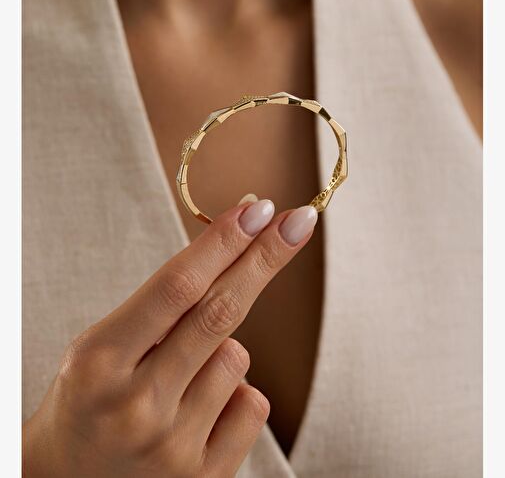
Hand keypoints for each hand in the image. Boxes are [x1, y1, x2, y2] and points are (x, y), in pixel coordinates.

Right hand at [23, 198, 317, 476]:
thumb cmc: (88, 399)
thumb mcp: (101, 345)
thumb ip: (162, 307)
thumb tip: (239, 244)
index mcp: (101, 361)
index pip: (177, 286)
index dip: (223, 241)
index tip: (258, 207)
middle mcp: (138, 405)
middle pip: (220, 312)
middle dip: (265, 258)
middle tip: (298, 220)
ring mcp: (172, 448)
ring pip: (237, 358)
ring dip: (224, 347)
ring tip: (180, 374)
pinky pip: (252, 406)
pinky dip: (236, 393)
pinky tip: (197, 409)